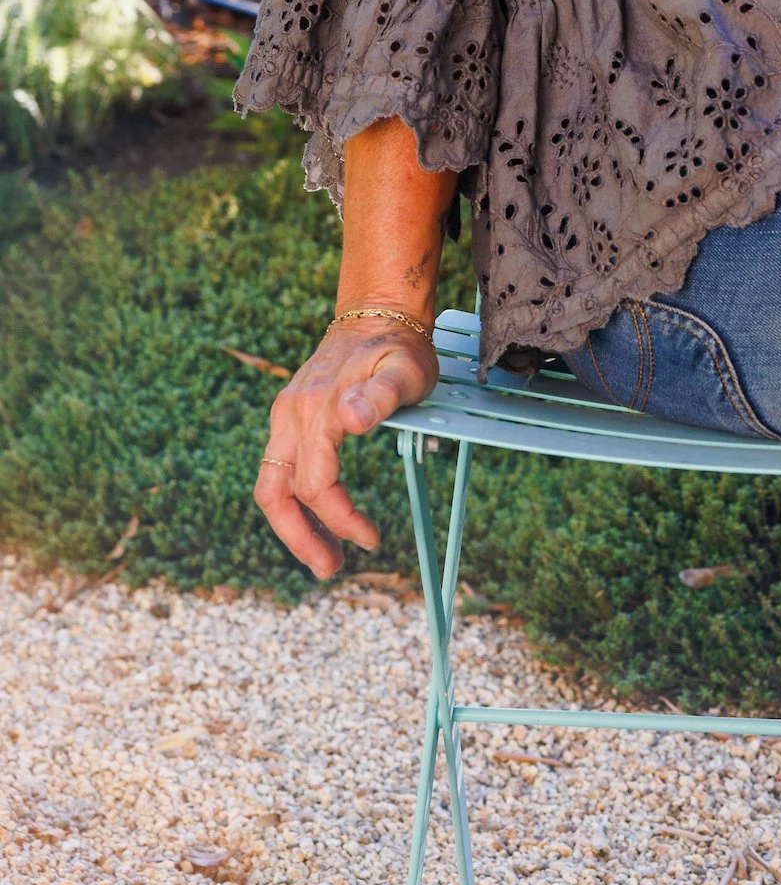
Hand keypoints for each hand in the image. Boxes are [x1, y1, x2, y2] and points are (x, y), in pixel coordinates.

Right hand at [255, 322, 438, 578]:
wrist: (377, 314)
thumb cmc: (398, 346)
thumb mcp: (405, 369)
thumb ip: (382, 395)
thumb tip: (352, 419)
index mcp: (318, 409)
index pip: (316, 483)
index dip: (340, 518)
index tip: (371, 540)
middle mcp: (291, 414)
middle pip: (276, 493)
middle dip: (302, 538)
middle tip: (331, 569)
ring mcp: (286, 416)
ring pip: (270, 485)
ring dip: (293, 527)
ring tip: (324, 557)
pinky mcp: (290, 418)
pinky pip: (281, 469)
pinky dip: (295, 502)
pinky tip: (321, 518)